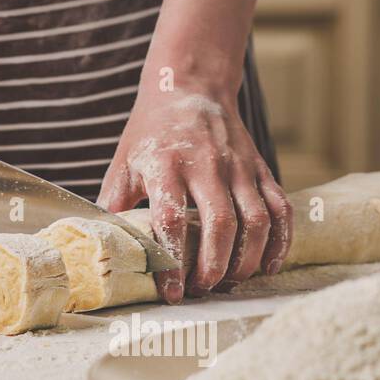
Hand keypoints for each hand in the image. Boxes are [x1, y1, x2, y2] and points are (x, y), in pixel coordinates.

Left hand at [98, 85, 291, 302]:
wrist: (189, 88)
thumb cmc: (150, 133)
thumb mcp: (123, 163)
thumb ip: (114, 205)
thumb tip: (98, 247)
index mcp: (166, 166)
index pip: (172, 220)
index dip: (173, 261)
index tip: (173, 292)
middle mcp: (206, 165)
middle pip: (220, 224)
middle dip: (214, 266)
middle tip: (203, 290)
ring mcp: (239, 166)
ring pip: (256, 220)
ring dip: (246, 259)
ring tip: (229, 282)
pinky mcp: (260, 168)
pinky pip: (280, 208)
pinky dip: (279, 241)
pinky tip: (266, 265)